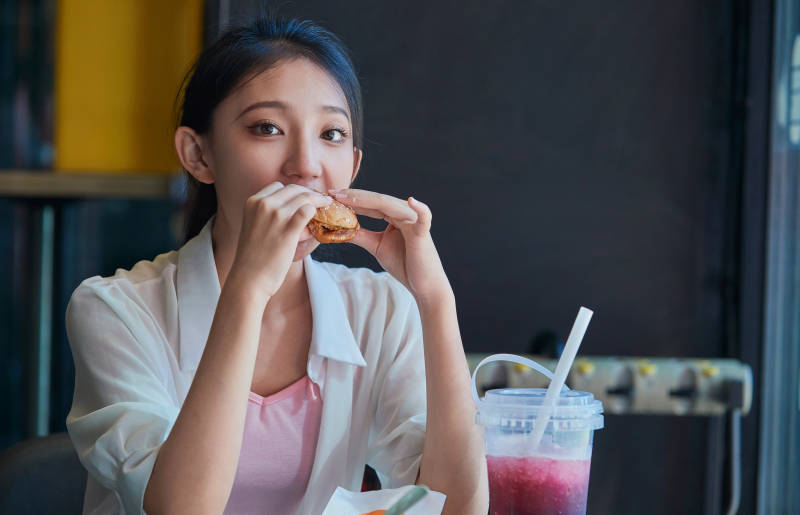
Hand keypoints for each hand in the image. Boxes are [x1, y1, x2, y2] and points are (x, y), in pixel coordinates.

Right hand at [228, 182, 330, 301]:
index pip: (278, 186)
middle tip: (321, 201)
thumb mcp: (253, 226)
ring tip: (326, 207)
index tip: (303, 198)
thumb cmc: (252, 258)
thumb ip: (265, 215)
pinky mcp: (288, 229)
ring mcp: (276, 215)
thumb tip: (289, 210)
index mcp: (253, 202)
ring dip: (317, 202)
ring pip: (304, 197)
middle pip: (293, 189)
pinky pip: (308, 211)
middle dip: (309, 194)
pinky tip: (319, 219)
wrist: (249, 279)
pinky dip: (316, 213)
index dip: (293, 192)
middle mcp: (263, 204)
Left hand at [328, 188, 451, 302]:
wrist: (423, 285)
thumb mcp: (377, 246)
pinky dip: (420, 209)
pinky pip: (423, 217)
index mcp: (394, 215)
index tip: (330, 196)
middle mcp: (404, 213)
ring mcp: (414, 220)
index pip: (370, 203)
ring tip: (347, 197)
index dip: (351, 199)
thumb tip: (339, 228)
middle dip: (354, 196)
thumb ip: (360, 235)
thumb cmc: (404, 264)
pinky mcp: (423, 232)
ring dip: (368, 199)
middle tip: (332, 192)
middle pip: (377, 200)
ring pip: (389, 205)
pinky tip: (412, 201)